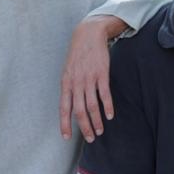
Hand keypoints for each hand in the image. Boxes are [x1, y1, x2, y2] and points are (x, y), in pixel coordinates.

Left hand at [60, 15, 124, 141]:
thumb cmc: (77, 55)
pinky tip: (110, 116)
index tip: (66, 137)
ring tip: (100, 131)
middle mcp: (76, 82)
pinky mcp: (102, 74)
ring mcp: (89, 78)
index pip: (64, 108)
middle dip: (85, 127)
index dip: (65, 123)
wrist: (88, 34)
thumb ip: (69, 88)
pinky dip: (107, 107)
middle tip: (90, 138)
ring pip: (92, 105)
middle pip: (79, 111)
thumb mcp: (68, 71)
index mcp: (66, 83)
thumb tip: (70, 107)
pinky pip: (104, 94)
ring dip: (97, 121)